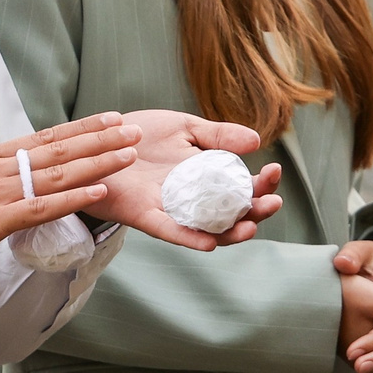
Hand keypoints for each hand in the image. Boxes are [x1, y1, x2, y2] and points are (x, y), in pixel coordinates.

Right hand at [0, 114, 140, 274]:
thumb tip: (16, 177)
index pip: (46, 137)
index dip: (81, 128)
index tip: (110, 117)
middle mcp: (0, 167)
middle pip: (60, 149)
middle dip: (100, 139)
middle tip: (133, 129)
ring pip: (59, 173)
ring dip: (97, 162)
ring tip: (128, 153)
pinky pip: (42, 206)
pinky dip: (75, 198)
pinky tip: (99, 190)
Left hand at [86, 110, 284, 249]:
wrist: (97, 142)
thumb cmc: (140, 136)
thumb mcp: (184, 128)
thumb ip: (218, 135)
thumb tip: (256, 141)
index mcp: (207, 176)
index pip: (242, 186)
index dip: (262, 183)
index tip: (275, 170)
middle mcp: (193, 198)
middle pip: (232, 213)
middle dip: (256, 212)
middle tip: (272, 202)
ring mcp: (171, 209)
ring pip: (208, 230)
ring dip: (231, 233)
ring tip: (249, 228)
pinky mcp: (145, 215)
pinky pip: (170, 231)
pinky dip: (190, 239)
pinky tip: (210, 243)